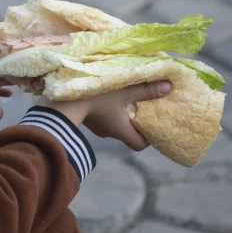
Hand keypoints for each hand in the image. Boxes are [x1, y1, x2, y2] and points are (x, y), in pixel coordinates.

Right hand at [38, 80, 171, 150]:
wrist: (62, 99)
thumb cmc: (97, 96)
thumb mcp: (124, 90)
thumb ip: (145, 89)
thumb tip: (169, 87)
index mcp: (121, 130)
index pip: (140, 145)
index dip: (149, 137)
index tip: (154, 124)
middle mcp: (109, 132)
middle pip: (127, 132)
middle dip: (135, 120)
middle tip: (140, 105)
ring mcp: (95, 126)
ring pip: (112, 122)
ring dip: (118, 112)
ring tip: (122, 96)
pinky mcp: (84, 116)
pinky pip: (100, 116)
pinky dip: (105, 108)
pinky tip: (104, 94)